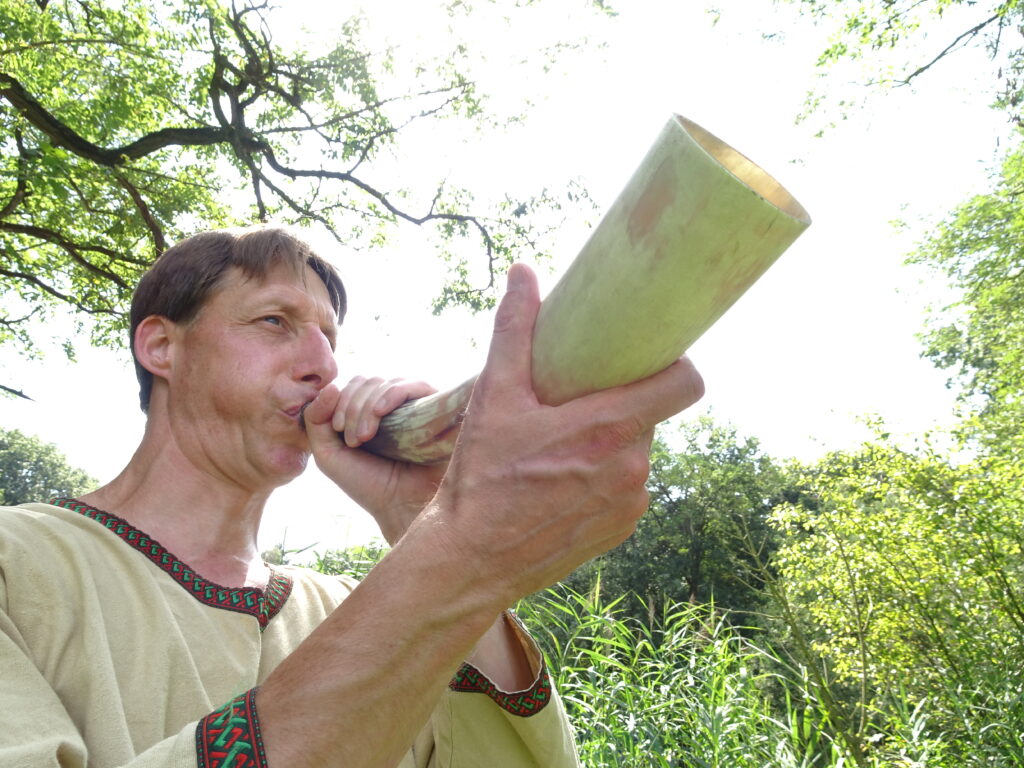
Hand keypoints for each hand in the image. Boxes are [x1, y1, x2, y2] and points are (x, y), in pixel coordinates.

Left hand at [304, 377, 447, 543]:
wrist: (402, 506)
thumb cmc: (368, 483)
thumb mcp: (328, 453)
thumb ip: (315, 419)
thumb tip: (331, 386)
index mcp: (368, 411)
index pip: (350, 385)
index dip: (338, 400)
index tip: (337, 430)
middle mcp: (392, 404)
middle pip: (365, 381)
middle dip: (351, 406)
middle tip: (352, 439)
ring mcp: (414, 404)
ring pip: (384, 383)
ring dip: (366, 407)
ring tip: (364, 438)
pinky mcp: (435, 406)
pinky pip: (412, 385)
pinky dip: (390, 394)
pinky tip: (381, 412)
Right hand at [408, 263, 704, 603]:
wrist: (471, 560)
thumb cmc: (481, 476)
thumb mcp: (494, 396)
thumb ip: (514, 330)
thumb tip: (523, 272)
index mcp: (611, 428)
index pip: (686, 384)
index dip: (677, 365)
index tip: (650, 357)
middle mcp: (634, 468)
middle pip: (652, 415)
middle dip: (625, 403)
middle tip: (582, 400)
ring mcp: (631, 505)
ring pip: (638, 453)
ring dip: (614, 442)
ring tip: (565, 444)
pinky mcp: (621, 530)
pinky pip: (628, 489)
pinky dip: (606, 478)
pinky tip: (564, 480)